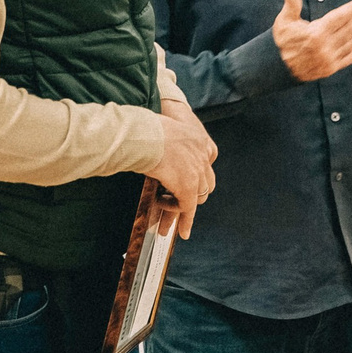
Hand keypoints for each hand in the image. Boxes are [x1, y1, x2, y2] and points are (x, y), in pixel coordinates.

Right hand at [145, 111, 217, 238]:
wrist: (145, 132)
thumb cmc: (146, 127)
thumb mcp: (162, 129)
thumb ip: (164, 140)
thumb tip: (149, 140)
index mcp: (199, 139)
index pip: (205, 162)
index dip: (197, 175)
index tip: (192, 186)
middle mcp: (203, 156)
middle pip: (205, 182)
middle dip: (193, 195)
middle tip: (181, 203)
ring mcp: (197, 172)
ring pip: (197, 197)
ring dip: (183, 208)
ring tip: (169, 216)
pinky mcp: (188, 187)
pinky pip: (187, 208)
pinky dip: (182, 219)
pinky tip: (175, 225)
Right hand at [272, 0, 351, 81]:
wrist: (276, 68)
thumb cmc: (281, 41)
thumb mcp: (283, 21)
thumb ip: (291, 5)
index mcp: (315, 33)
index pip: (338, 18)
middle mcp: (324, 47)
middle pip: (349, 30)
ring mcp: (329, 59)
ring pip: (351, 43)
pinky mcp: (330, 69)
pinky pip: (349, 58)